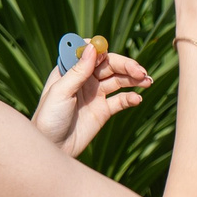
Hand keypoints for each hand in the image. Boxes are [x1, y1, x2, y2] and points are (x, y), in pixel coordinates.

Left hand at [33, 42, 152, 157]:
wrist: (54, 149)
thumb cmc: (49, 119)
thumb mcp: (61, 92)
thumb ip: (78, 71)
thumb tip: (93, 47)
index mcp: (70, 70)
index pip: (89, 52)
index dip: (100, 49)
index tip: (108, 52)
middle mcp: (84, 79)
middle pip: (109, 65)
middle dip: (126, 66)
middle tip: (140, 71)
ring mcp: (95, 94)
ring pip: (118, 80)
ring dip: (133, 79)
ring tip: (147, 81)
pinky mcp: (103, 110)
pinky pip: (120, 100)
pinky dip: (130, 98)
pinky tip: (137, 99)